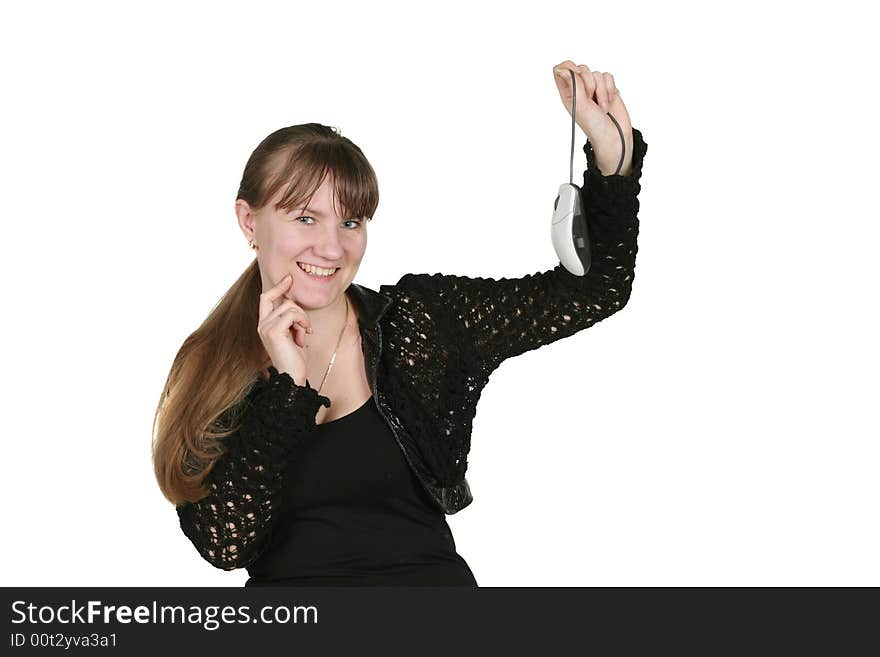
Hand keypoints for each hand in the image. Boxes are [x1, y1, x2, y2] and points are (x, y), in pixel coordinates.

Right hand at [257, 274, 312, 382]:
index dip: (278, 287)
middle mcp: (261, 324)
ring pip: (289, 306)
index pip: (266, 298)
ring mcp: (265, 327)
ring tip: (303, 334)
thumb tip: (294, 301)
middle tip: (305, 325)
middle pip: (279, 298)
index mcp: (264, 324)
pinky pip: (292, 314)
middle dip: (296, 305)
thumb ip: (290, 318)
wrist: (292, 376)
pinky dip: (302, 321)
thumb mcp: (292, 333)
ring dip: (303, 318)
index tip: (289, 279)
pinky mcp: (273, 331)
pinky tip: (304, 334)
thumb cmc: (295, 357)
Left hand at [552, 60, 633, 175]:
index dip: (569, 70)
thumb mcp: (580, 106)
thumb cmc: (594, 126)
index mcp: (568, 94)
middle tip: (590, 99)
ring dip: (602, 91)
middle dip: (589, 83)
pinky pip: (608, 77)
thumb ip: (573, 85)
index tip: (577, 80)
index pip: (561, 69)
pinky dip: (610, 89)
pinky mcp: (607, 88)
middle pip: (581, 68)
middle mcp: (580, 90)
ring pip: (596, 73)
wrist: (614, 136)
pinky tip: (609, 102)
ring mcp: (594, 89)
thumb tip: (562, 69)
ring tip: (601, 107)